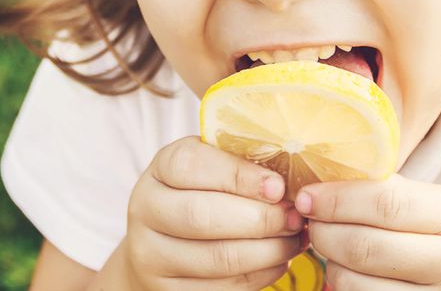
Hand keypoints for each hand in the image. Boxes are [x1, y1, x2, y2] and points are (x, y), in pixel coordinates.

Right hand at [116, 136, 305, 289]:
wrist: (163, 241)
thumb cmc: (202, 192)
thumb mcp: (213, 166)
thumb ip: (242, 163)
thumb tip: (289, 176)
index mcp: (160, 168)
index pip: (191, 165)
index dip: (238, 175)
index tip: (277, 186)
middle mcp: (146, 209)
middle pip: (202, 215)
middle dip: (259, 218)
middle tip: (294, 216)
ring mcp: (152, 254)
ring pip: (217, 258)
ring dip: (268, 249)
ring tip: (294, 237)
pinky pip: (223, 287)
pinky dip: (261, 274)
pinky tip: (278, 259)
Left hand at [294, 175, 440, 289]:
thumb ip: (398, 195)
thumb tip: (329, 180)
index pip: (385, 202)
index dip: (335, 199)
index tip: (306, 196)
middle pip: (365, 246)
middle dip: (323, 232)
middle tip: (309, 223)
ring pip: (357, 285)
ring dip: (330, 266)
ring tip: (330, 252)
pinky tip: (349, 277)